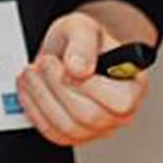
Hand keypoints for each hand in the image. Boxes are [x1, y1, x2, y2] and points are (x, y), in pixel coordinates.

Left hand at [17, 11, 148, 148]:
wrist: (68, 53)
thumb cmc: (81, 42)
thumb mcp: (82, 28)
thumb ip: (82, 44)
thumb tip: (78, 68)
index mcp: (133, 86)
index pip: (119, 102)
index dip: (88, 86)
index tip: (65, 65)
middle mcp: (120, 113)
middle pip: (88, 116)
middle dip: (57, 86)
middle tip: (44, 63)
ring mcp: (97, 128)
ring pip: (67, 127)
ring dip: (41, 97)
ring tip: (31, 72)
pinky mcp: (73, 135)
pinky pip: (52, 132)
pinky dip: (34, 109)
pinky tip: (29, 88)